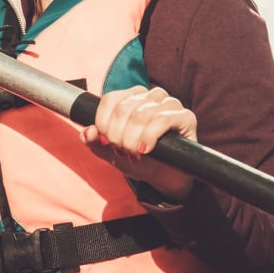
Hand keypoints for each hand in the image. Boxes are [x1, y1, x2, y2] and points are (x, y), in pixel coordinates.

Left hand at [80, 85, 196, 201]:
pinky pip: (162, 120)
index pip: (111, 99)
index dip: (103, 123)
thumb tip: (88, 132)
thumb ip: (95, 142)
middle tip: (122, 151)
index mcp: (133, 97)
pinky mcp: (185, 117)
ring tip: (135, 153)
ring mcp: (170, 104)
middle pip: (123, 109)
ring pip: (141, 115)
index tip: (106, 141)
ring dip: (132, 140)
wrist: (163, 177)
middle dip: (118, 136)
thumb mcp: (111, 153)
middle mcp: (152, 96)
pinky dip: (149, 137)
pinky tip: (146, 149)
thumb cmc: (139, 159)